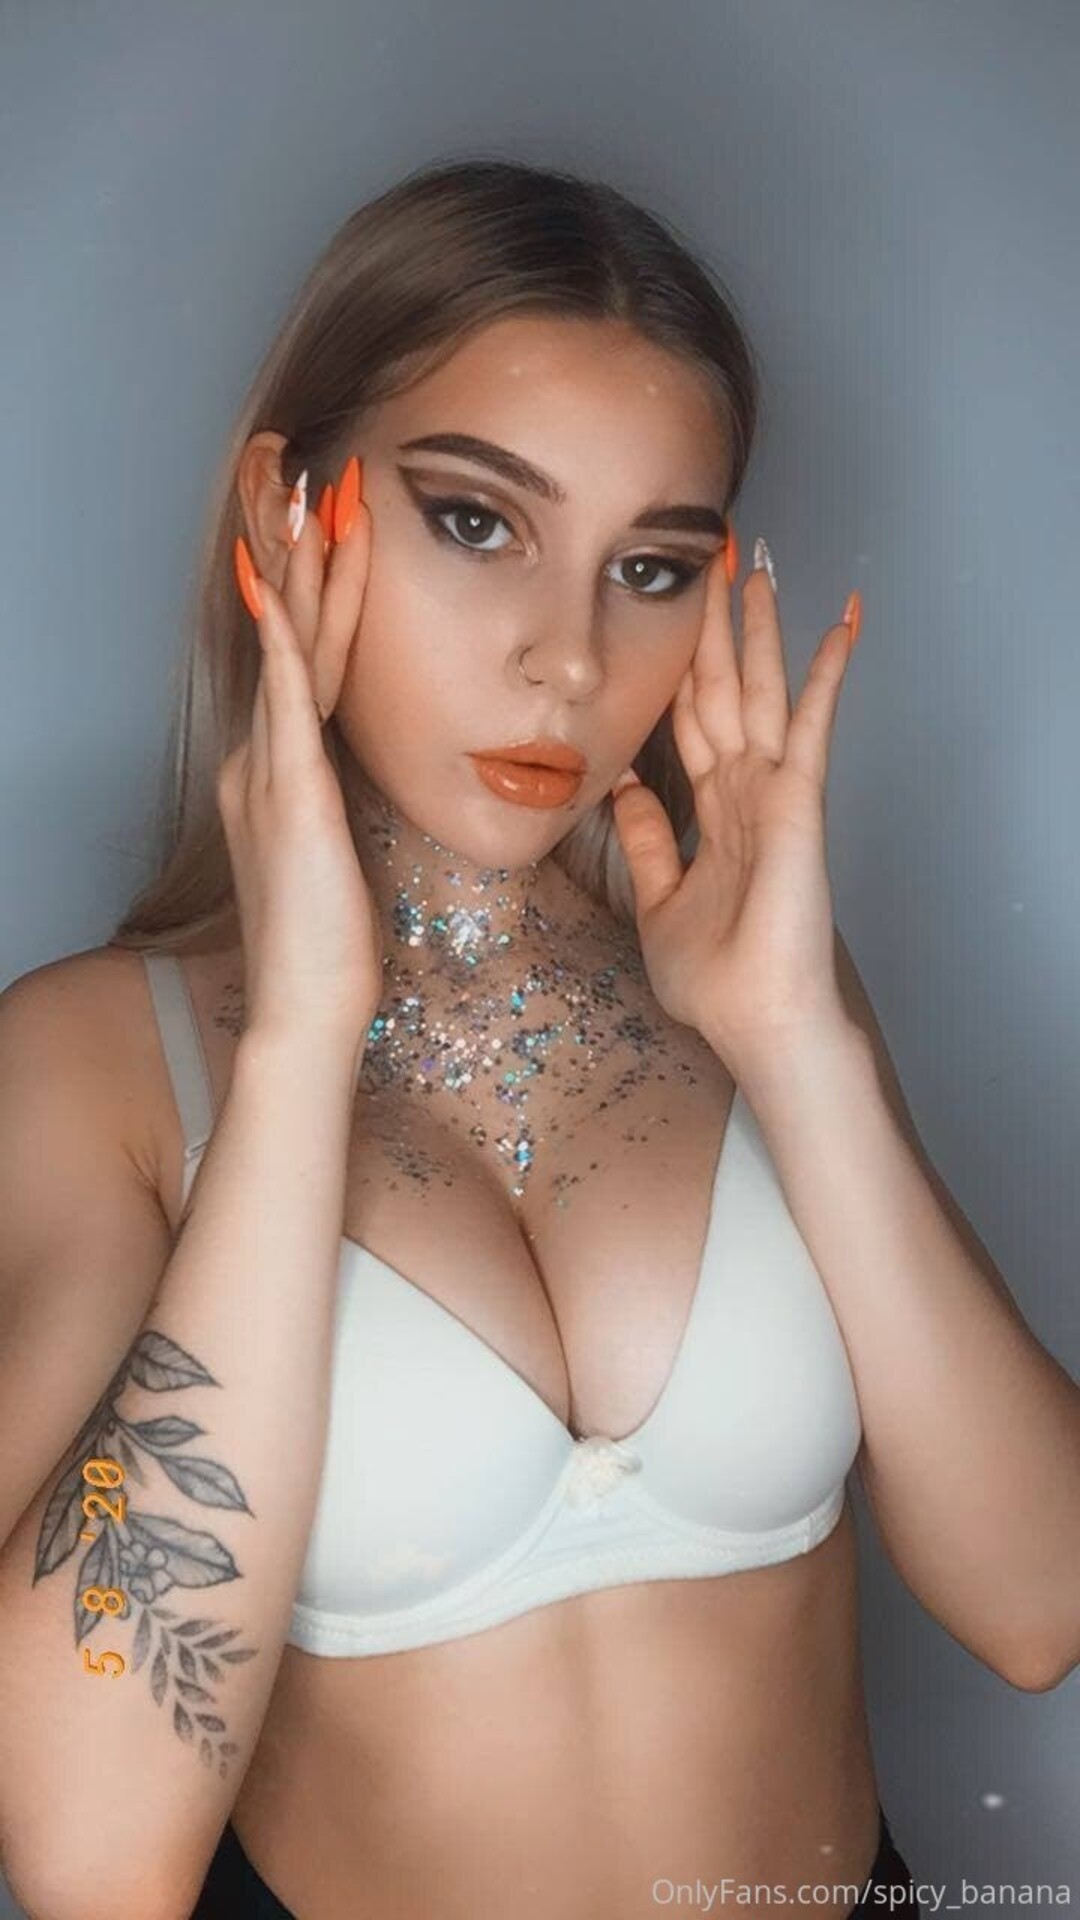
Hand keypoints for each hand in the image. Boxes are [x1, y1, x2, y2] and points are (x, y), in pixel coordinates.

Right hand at [220, 458, 382, 1047]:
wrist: (310, 1005)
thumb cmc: (336, 941)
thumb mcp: (345, 852)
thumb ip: (344, 801)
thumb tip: (363, 774)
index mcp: (285, 769)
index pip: (306, 654)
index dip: (316, 584)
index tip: (335, 519)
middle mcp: (266, 757)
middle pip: (286, 630)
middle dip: (296, 546)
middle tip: (303, 465)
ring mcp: (270, 772)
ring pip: (286, 646)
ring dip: (295, 566)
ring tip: (302, 490)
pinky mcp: (289, 796)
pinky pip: (285, 699)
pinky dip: (280, 636)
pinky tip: (272, 582)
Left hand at [610, 544, 859, 1076]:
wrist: (757, 1019)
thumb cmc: (715, 977)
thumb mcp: (657, 900)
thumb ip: (647, 839)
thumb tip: (620, 786)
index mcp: (713, 810)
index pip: (689, 720)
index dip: (677, 667)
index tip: (667, 614)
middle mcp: (745, 790)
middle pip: (722, 689)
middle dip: (714, 624)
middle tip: (710, 558)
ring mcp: (776, 792)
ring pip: (761, 689)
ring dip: (760, 628)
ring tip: (757, 565)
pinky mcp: (801, 801)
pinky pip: (813, 724)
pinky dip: (826, 672)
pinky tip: (841, 621)